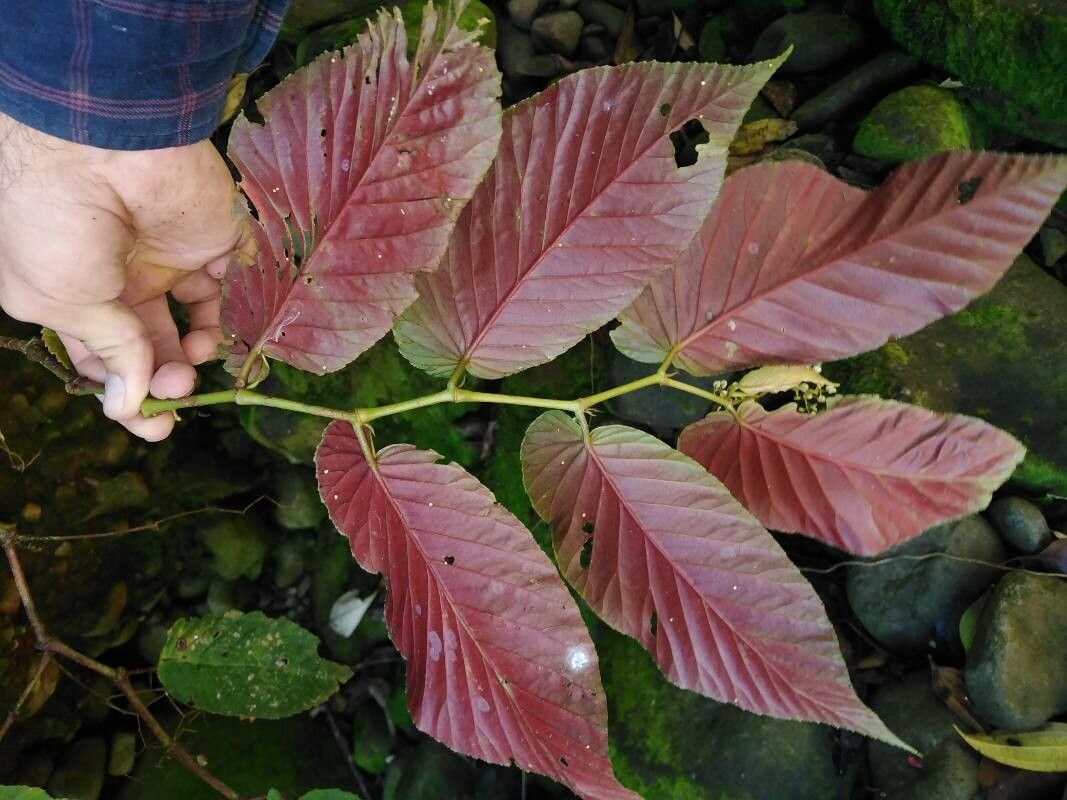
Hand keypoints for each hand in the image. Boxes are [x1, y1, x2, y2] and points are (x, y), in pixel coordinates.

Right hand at [0, 112, 249, 440]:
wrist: (100, 147)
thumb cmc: (56, 225)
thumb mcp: (63, 299)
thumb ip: (109, 351)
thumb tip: (129, 404)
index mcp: (72, 293)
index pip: (103, 356)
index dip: (125, 393)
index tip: (150, 423)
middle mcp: (122, 279)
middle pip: (151, 346)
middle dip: (166, 380)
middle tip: (178, 393)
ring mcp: (169, 258)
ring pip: (193, 324)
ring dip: (197, 354)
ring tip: (194, 360)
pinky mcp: (212, 240)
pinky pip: (230, 286)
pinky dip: (230, 318)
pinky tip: (218, 335)